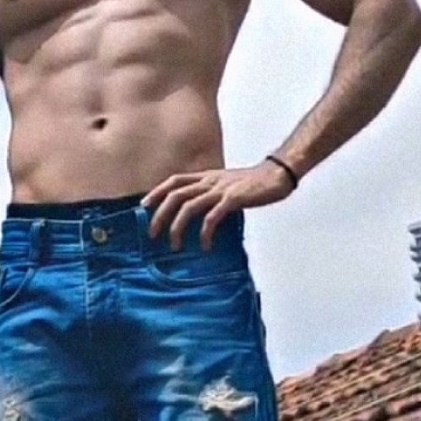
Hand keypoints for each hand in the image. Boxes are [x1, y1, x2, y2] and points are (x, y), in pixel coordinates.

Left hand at [142, 162, 294, 250]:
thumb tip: (199, 211)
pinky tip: (204, 245)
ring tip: (175, 245)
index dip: (157, 192)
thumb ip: (211, 192)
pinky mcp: (233, 200)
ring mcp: (220, 190)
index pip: (174, 181)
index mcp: (206, 176)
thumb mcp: (226, 182)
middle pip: (175, 195)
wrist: (277, 175)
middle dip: (160, 215)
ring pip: (189, 207)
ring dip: (178, 227)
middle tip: (153, 233)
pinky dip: (205, 233)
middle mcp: (209, 181)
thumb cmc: (253, 182)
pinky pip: (212, 217)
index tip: (144, 205)